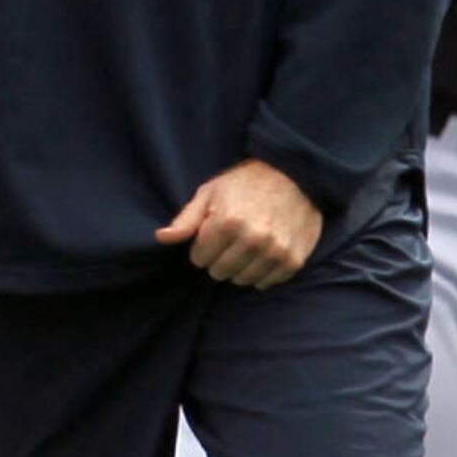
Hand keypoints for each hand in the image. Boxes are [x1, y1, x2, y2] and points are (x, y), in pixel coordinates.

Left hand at [157, 158, 321, 289]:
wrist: (295, 174)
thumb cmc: (247, 182)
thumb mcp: (211, 192)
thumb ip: (186, 219)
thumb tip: (161, 238)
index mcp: (227, 223)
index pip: (199, 258)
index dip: (203, 246)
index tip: (212, 233)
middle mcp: (253, 240)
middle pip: (219, 272)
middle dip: (219, 258)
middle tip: (230, 240)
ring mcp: (275, 252)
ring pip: (242, 280)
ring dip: (240, 267)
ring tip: (246, 245)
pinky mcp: (293, 260)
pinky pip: (266, 283)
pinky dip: (261, 272)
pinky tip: (263, 253)